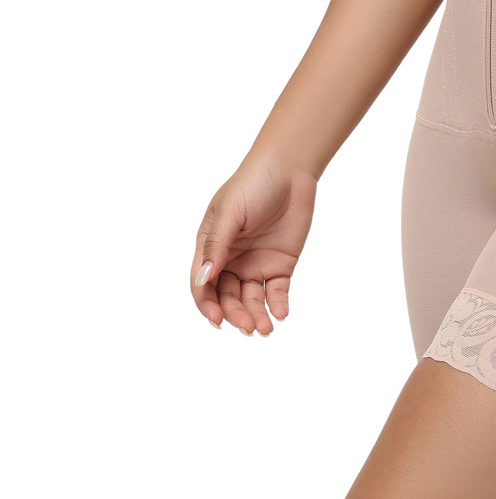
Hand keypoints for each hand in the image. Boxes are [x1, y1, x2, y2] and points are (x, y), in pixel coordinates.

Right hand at [190, 152, 317, 334]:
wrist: (290, 169)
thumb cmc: (253, 184)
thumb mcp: (230, 212)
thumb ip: (216, 244)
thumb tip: (203, 277)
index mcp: (211, 248)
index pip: (203, 285)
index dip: (207, 305)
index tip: (217, 320)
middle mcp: (231, 261)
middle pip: (227, 297)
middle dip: (235, 314)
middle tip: (248, 326)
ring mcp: (255, 264)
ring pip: (251, 300)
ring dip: (255, 315)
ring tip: (265, 328)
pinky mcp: (280, 264)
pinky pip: (276, 291)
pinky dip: (277, 305)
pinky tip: (280, 314)